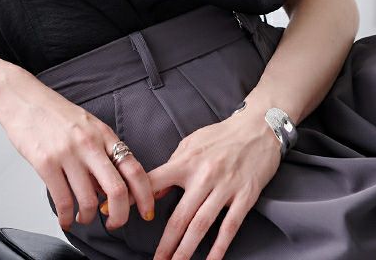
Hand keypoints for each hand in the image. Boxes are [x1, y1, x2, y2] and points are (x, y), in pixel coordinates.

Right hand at [0, 64, 155, 231]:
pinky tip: (65, 218)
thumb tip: (109, 187)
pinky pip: (62, 201)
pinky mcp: (46, 163)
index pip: (134, 168)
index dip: (145, 194)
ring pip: (89, 201)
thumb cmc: (55, 114)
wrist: (24, 100)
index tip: (146, 210)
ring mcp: (68, 154)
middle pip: (117, 189)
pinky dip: (66, 218)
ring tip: (83, 218)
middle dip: (120, 216)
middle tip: (115, 223)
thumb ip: (101, 152)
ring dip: (88, 218)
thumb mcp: (88, 126)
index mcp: (104, 134)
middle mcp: (89, 144)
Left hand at [144, 106, 281, 259]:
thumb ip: (172, 165)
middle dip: (165, 244)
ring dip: (185, 251)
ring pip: (200, 226)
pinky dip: (218, 248)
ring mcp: (225, 187)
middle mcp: (204, 175)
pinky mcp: (245, 196)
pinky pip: (229, 227)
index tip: (117, 213)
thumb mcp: (191, 143)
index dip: (136, 199)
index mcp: (187, 161)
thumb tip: (154, 189)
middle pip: (179, 217)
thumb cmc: (222, 135)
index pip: (154, 181)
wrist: (258, 128)